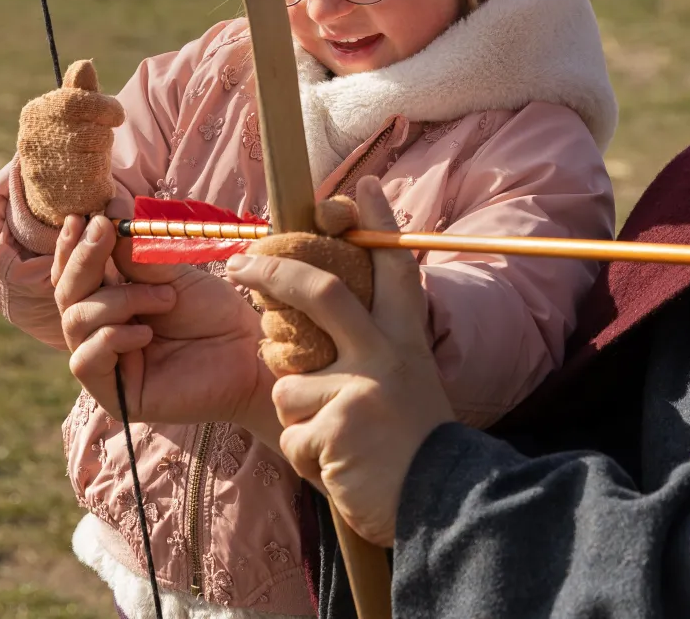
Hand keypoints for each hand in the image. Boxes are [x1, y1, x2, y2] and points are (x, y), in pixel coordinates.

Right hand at [18, 60, 124, 226]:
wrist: (51, 194)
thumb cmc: (66, 144)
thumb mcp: (70, 114)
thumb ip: (79, 90)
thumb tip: (86, 64)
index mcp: (35, 114)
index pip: (76, 100)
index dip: (104, 106)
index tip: (115, 114)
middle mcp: (35, 138)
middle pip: (90, 124)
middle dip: (105, 126)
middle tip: (106, 130)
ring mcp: (48, 165)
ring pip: (97, 145)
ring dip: (103, 149)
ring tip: (91, 155)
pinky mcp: (64, 188)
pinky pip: (98, 171)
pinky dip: (103, 172)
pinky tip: (93, 174)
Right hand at [53, 215, 278, 439]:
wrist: (248, 352)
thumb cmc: (215, 313)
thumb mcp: (171, 275)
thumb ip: (135, 255)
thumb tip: (106, 215)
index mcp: (111, 302)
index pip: (73, 275)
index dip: (72, 247)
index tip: (84, 217)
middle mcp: (102, 332)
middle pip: (67, 295)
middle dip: (84, 260)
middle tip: (105, 231)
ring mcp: (107, 364)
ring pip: (75, 322)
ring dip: (118, 300)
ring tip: (166, 298)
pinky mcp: (116, 396)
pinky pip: (85, 360)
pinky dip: (112, 337)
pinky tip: (146, 334)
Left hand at [226, 177, 453, 546]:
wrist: (448, 502)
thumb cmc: (418, 447)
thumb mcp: (409, 383)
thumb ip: (373, 352)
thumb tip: (318, 325)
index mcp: (405, 340)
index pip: (395, 270)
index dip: (380, 225)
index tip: (364, 187)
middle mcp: (385, 354)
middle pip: (322, 292)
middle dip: (275, 272)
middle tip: (241, 264)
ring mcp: (361, 387)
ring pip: (288, 386)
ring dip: (300, 420)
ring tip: (338, 444)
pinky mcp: (337, 425)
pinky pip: (291, 435)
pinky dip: (306, 458)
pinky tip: (340, 468)